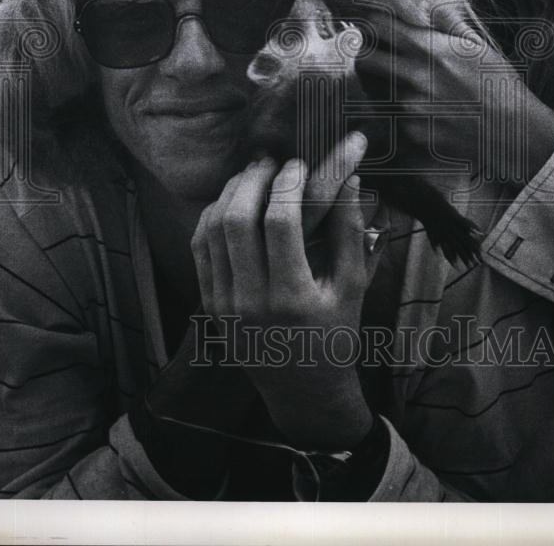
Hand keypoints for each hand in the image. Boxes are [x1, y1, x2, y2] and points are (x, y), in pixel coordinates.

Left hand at [190, 132, 373, 449]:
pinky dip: (212, 217)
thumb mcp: (353, 287)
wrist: (303, 391)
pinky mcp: (209, 305)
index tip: (300, 163)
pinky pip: (200, 249)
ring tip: (253, 175)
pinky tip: (232, 201)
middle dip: (253, 180)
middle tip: (271, 162)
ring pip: (211, 230)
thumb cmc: (336, 336)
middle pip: (236, 220)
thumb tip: (349, 178)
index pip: (279, 222)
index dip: (287, 184)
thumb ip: (349, 231)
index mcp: (292, 297)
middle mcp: (250, 301)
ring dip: (230, 193)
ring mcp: (223, 304)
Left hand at [355, 7, 553, 189]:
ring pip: (374, 91)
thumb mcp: (475, 46)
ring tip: (403, 87)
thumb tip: (422, 7)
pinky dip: (397, 115)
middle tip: (373, 56)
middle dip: (365, 55)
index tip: (371, 28)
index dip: (370, 25)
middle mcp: (414, 78)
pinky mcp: (411, 135)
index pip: (378, 27)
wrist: (514, 132)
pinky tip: (419, 113)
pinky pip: (391, 119)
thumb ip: (444, 27)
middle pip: (364, 59)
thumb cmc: (499, 85)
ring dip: (380, 86)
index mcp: (430, 50)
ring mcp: (410, 108)